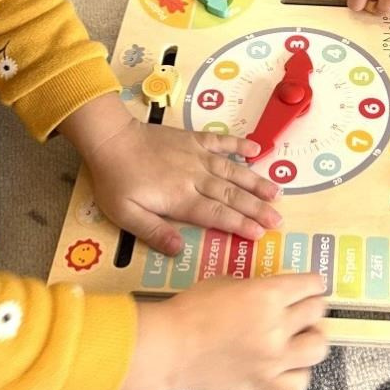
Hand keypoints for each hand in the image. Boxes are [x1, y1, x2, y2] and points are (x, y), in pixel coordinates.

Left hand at [84, 119, 281, 254]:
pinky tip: (256, 150)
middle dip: (256, 208)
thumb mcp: (125, 214)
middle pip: (231, 195)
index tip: (261, 233)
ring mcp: (197, 155)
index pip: (216, 215)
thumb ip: (154, 232)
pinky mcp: (193, 139)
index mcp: (180, 198)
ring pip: (232, 171)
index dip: (240, 224)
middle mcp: (195, 177)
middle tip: (278, 219)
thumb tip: (179, 251)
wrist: (111, 139)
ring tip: (276, 192)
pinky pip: (221, 141)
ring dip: (255, 182)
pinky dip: (239, 144)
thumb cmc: (116, 180)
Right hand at [118, 274, 328, 389]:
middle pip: (316, 312)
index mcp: (268, 294)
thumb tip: (276, 292)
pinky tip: (288, 365)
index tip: (310, 286)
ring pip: (318, 347)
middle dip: (311, 306)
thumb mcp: (228, 282)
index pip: (311, 284)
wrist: (169, 347)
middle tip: (302, 308)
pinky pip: (299, 382)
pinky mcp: (264, 383)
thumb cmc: (191, 310)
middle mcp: (277, 325)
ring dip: (312, 338)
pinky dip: (298, 373)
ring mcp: (273, 358)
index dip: (312, 283)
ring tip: (301, 336)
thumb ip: (258, 286)